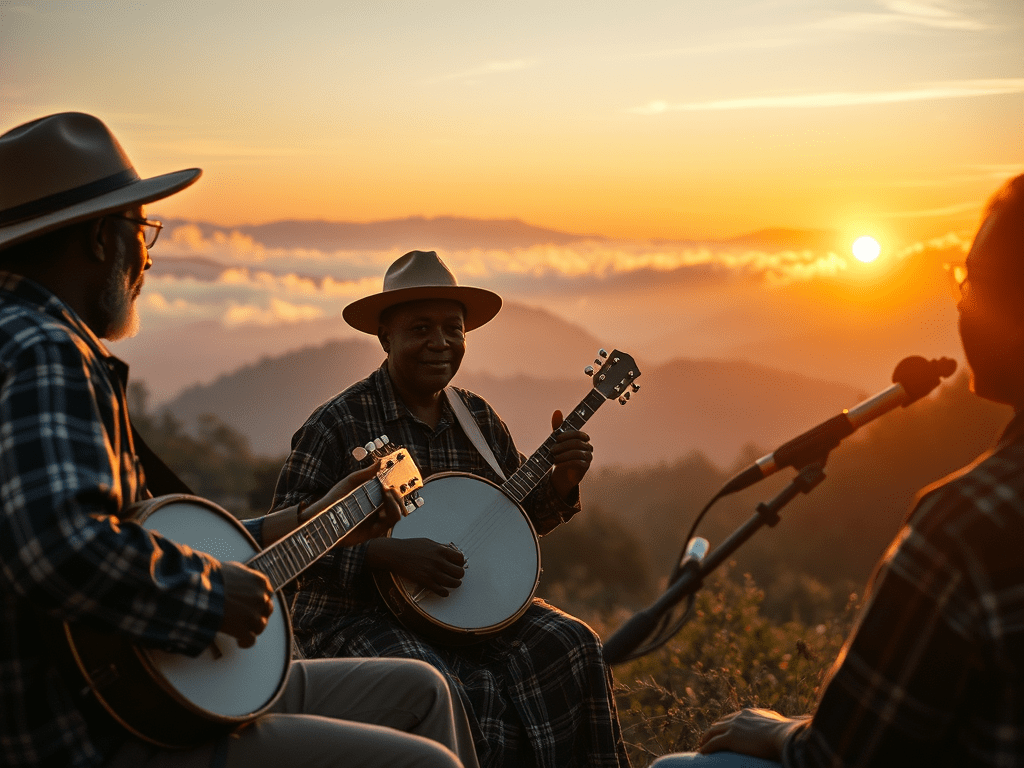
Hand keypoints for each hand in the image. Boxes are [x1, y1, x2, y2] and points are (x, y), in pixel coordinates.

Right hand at [219, 561, 273, 647]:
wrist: (200, 591)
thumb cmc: (212, 578)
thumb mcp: (234, 569)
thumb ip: (245, 577)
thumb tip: (243, 582)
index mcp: (259, 582)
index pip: (268, 593)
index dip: (260, 601)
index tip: (255, 604)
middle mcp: (260, 598)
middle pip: (266, 610)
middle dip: (258, 614)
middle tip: (248, 618)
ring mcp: (253, 615)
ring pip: (260, 626)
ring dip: (252, 629)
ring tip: (243, 630)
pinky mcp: (244, 630)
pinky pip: (251, 640)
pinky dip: (246, 642)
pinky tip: (240, 641)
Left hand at [261, 461, 406, 545]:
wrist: (321, 516)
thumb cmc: (334, 498)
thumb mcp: (351, 482)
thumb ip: (366, 473)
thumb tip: (379, 462)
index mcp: (373, 501)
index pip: (391, 495)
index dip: (398, 487)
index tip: (397, 477)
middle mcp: (376, 512)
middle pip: (397, 505)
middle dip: (399, 494)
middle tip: (391, 486)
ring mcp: (375, 522)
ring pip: (396, 514)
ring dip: (396, 502)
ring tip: (388, 491)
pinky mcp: (373, 532)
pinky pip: (388, 523)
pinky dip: (390, 511)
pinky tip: (384, 501)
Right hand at [366, 537, 464, 595]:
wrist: (395, 553)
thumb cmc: (409, 546)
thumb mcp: (428, 542)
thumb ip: (440, 547)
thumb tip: (449, 551)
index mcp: (440, 550)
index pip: (460, 559)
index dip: (460, 563)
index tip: (458, 565)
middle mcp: (439, 561)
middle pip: (459, 572)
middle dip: (459, 574)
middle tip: (456, 575)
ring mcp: (432, 572)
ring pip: (453, 583)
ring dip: (455, 584)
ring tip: (454, 583)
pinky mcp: (425, 581)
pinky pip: (441, 591)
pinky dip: (445, 592)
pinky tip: (444, 591)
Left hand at [548, 409, 593, 500]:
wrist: (560, 474)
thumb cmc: (559, 454)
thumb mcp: (557, 440)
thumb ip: (558, 427)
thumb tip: (557, 411)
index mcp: (583, 438)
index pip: (578, 434)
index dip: (567, 435)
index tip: (556, 438)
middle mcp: (588, 447)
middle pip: (577, 443)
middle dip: (562, 446)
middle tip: (551, 450)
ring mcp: (588, 457)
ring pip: (577, 453)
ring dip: (563, 455)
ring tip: (553, 458)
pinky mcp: (585, 467)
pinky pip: (577, 463)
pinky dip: (566, 462)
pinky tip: (557, 464)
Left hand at [698, 708, 804, 759]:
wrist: (784, 736)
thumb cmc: (788, 735)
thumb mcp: (782, 727)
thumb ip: (778, 727)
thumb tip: (790, 732)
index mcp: (751, 713)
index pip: (733, 717)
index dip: (726, 724)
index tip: (722, 730)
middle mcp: (740, 717)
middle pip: (720, 723)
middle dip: (713, 731)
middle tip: (708, 739)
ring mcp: (734, 726)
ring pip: (713, 732)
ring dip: (705, 739)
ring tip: (702, 747)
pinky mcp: (730, 737)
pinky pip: (713, 743)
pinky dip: (706, 748)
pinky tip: (702, 753)